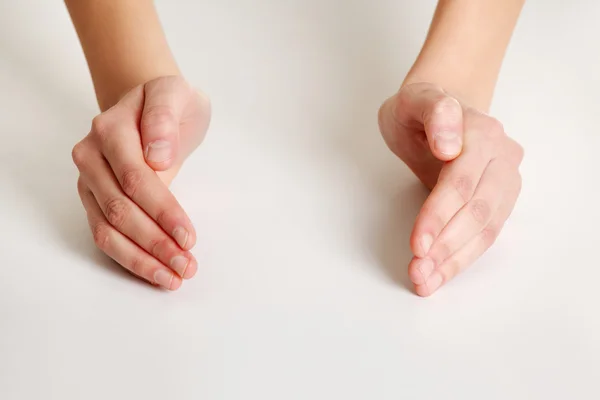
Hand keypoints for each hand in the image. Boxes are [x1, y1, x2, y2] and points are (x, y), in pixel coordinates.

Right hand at [72, 76, 210, 289]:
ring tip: (175, 276)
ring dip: (142, 259)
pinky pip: (106, 235)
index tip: (188, 235)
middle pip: (120, 209)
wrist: (152, 105)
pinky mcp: (94, 200)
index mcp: (110, 128)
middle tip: (187, 265)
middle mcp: (91, 156)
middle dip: (155, 242)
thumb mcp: (175, 93)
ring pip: (108, 230)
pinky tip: (157, 272)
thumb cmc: (169, 101)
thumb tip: (156, 157)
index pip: (135, 178)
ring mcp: (89, 181)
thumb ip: (163, 118)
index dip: (162, 210)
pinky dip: (131, 258)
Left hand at [378, 82, 522, 296]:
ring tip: (425, 281)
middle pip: (477, 211)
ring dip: (455, 260)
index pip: (461, 183)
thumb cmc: (419, 108)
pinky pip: (485, 234)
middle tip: (418, 271)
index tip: (417, 244)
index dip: (438, 216)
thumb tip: (449, 145)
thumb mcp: (414, 99)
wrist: (437, 109)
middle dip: (446, 246)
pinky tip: (439, 274)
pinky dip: (461, 257)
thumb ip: (434, 113)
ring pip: (485, 230)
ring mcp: (504, 181)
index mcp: (482, 133)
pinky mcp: (499, 200)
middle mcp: (501, 158)